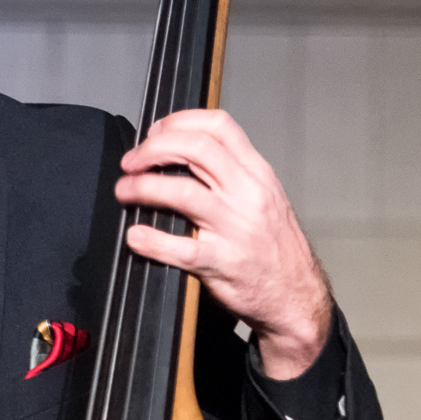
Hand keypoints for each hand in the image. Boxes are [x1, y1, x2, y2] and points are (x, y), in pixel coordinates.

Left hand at [114, 108, 331, 380]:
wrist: (296, 297)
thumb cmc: (275, 247)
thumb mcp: (265, 197)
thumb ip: (231, 174)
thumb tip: (181, 155)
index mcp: (257, 173)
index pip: (219, 126)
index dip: (178, 122)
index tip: (155, 132)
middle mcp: (247, 194)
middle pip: (195, 149)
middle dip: (153, 149)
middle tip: (130, 162)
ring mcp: (235, 228)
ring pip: (182, 191)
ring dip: (143, 187)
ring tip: (124, 191)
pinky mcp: (222, 263)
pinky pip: (179, 248)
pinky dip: (151, 240)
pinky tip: (136, 236)